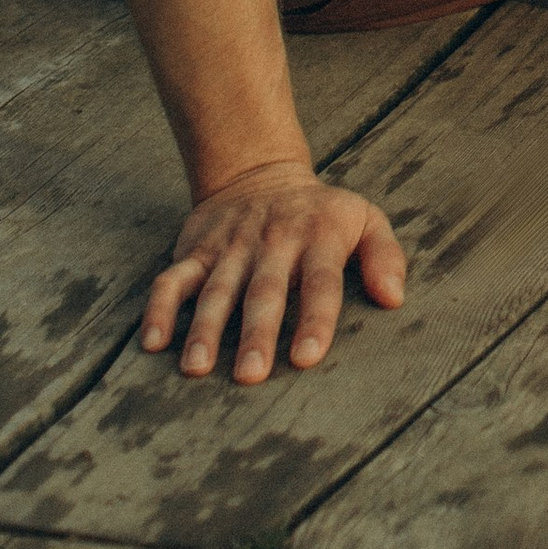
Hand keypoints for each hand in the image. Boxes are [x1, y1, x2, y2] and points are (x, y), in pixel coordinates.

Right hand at [141, 159, 405, 383]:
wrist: (260, 172)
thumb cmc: (321, 214)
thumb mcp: (363, 218)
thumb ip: (385, 255)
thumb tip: (394, 299)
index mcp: (318, 237)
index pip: (320, 281)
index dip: (315, 318)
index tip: (307, 357)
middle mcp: (273, 243)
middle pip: (264, 291)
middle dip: (257, 334)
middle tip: (251, 376)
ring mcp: (231, 248)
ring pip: (216, 290)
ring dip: (205, 329)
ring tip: (197, 368)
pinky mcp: (196, 251)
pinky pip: (173, 279)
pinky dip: (160, 308)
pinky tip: (153, 341)